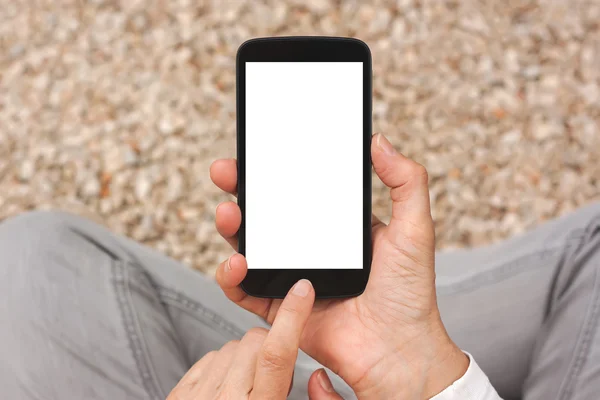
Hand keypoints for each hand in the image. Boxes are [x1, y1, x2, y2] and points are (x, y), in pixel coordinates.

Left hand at [168, 279, 341, 398]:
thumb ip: (299, 396)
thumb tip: (312, 376)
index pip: (277, 353)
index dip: (292, 317)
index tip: (303, 289)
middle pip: (254, 341)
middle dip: (268, 345)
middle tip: (271, 373)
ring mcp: (198, 396)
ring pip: (230, 346)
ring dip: (244, 356)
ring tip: (246, 387)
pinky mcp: (179, 395)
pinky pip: (208, 357)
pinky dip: (222, 365)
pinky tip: (226, 388)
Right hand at [210, 133, 468, 398]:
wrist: (398, 351)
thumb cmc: (409, 295)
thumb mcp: (414, 229)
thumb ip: (406, 182)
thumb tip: (380, 141)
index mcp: (335, 229)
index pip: (297, 192)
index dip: (274, 172)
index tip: (258, 152)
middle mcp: (310, 250)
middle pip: (265, 215)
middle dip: (240, 191)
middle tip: (226, 172)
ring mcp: (292, 279)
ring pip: (249, 247)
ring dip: (231, 228)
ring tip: (229, 213)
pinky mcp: (280, 309)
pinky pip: (244, 291)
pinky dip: (231, 277)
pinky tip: (237, 262)